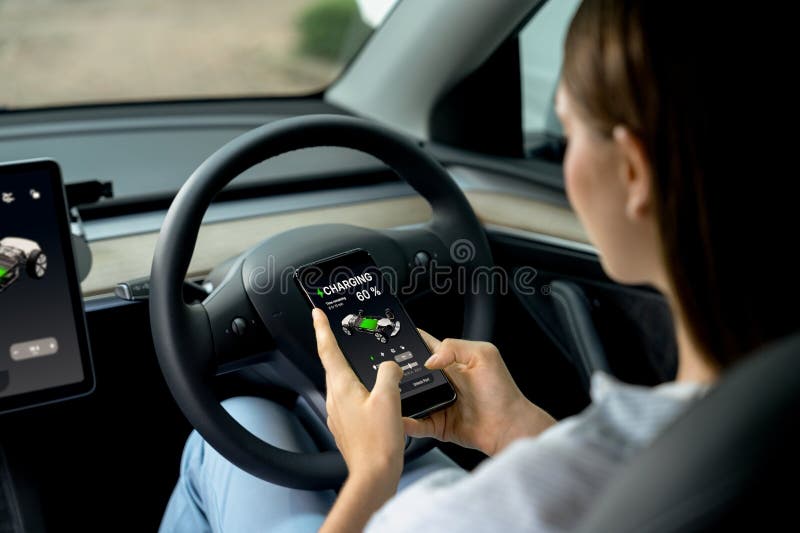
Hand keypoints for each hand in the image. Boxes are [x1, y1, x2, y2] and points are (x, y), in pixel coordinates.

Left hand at [312, 308, 405, 485]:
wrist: (373, 477)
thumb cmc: (378, 442)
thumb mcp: (389, 398)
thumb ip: (388, 374)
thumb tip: (390, 367)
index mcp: (341, 387)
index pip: (328, 350)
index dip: (322, 329)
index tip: (316, 314)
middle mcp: (335, 399)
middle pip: (333, 365)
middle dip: (336, 347)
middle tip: (339, 332)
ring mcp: (339, 415)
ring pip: (344, 384)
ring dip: (351, 370)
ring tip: (365, 363)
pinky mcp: (348, 427)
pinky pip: (352, 401)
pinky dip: (361, 391)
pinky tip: (376, 395)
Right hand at [404, 332, 555, 455]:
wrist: (508, 426)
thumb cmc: (502, 391)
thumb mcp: (483, 355)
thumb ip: (455, 348)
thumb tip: (430, 359)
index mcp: (450, 360)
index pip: (423, 346)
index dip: (409, 341)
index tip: (392, 339)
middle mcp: (440, 381)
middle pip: (410, 373)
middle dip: (397, 372)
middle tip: (389, 373)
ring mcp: (437, 403)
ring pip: (409, 398)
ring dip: (399, 397)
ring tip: (389, 395)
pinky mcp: (437, 424)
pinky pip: (416, 424)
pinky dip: (406, 423)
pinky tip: (400, 419)